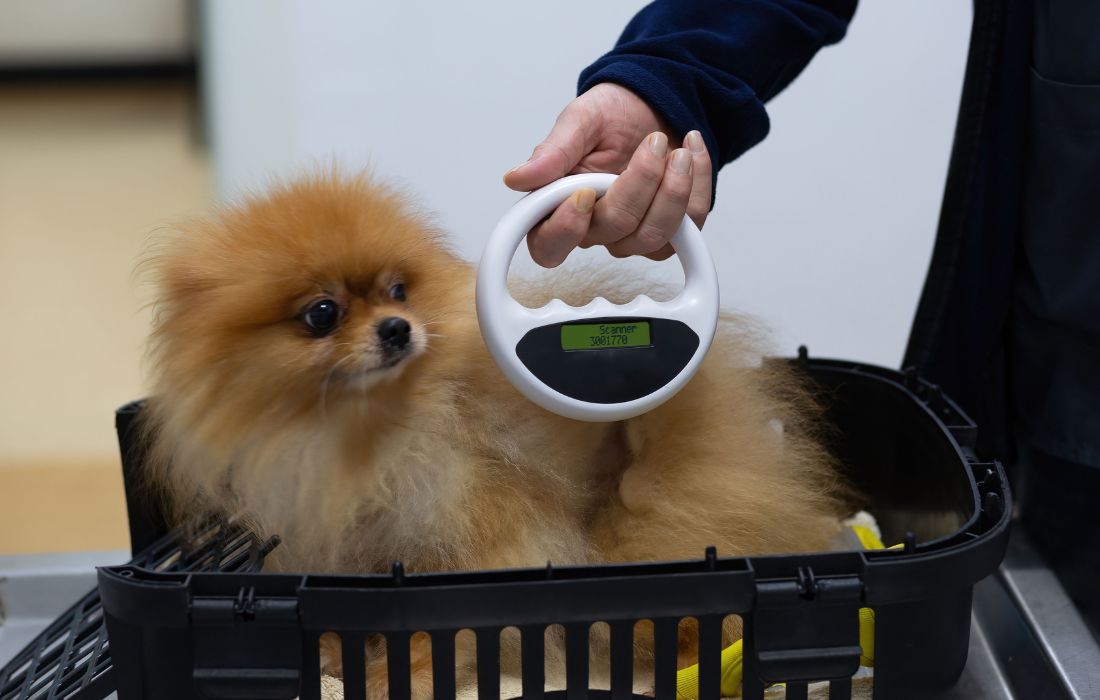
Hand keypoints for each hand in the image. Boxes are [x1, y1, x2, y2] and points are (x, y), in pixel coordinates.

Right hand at [504, 83, 712, 266]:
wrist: (655, 103)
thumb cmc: (613, 114)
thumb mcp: (580, 120)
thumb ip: (553, 151)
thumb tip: (517, 178)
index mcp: (558, 206)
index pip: (548, 246)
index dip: (566, 229)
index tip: (585, 193)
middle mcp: (594, 228)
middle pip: (614, 232)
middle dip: (640, 183)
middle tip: (654, 143)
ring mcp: (633, 234)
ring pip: (654, 237)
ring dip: (673, 190)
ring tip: (678, 150)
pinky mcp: (671, 232)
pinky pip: (690, 226)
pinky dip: (697, 185)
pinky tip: (692, 151)